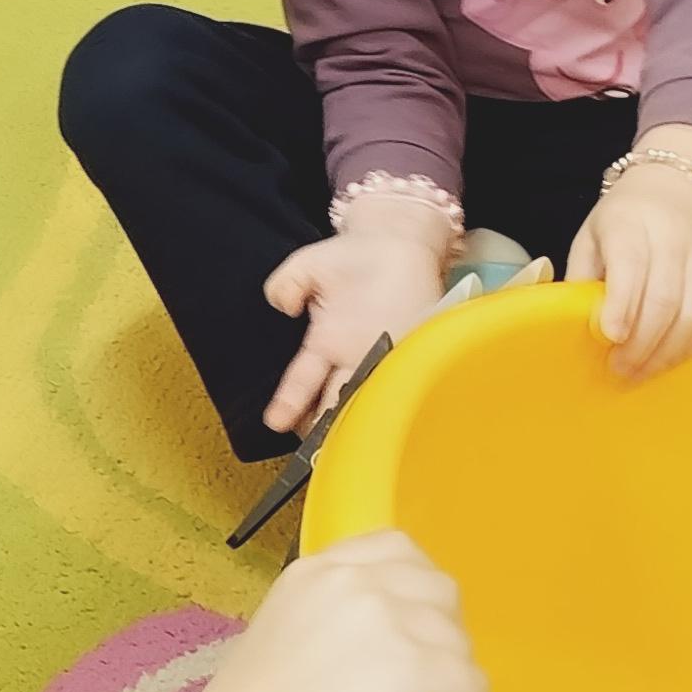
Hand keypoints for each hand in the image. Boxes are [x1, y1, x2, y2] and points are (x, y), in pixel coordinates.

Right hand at [181, 529, 488, 691]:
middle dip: (438, 627)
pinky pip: (474, 685)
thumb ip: (322, 630)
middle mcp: (358, 583)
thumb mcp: (278, 642)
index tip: (407, 622)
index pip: (389, 548)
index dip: (410, 587)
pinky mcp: (426, 670)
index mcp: (314, 574)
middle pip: (435, 585)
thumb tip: (358, 661)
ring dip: (453, 673)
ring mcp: (395, 622)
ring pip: (457, 637)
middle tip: (425, 670)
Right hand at [263, 207, 446, 436]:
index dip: (289, 401)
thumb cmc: (355, 256)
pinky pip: (404, 373)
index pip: (303, 380)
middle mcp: (353, 356)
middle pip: (333, 400)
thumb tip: (283, 304)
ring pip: (366, 395)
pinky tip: (389, 410)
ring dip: (357, 417)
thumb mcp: (311, 264)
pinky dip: (396, 392)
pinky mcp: (415, 346)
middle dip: (323, 425)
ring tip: (349, 441)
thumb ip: (289, 282)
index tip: (275, 420)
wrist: (399, 240)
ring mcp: (385, 354)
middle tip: (316, 452)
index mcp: (326, 342)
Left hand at [566, 152, 691, 380]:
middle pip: (665, 301)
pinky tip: (674, 356)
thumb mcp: (592, 234)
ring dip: (668, 354)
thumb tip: (574, 325)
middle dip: (641, 345)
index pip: (631, 265)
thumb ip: (582, 277)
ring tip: (643, 371)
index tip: (610, 338)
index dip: (622, 306)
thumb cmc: (627, 217)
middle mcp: (674, 237)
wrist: (681, 182)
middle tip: (620, 369)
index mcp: (630, 223)